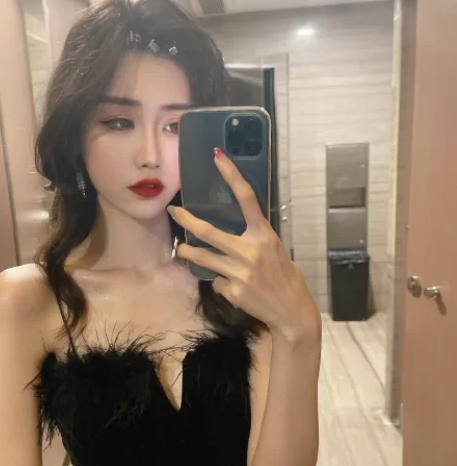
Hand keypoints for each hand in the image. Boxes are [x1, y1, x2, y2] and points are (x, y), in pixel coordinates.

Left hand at [169, 148, 319, 341]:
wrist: (291, 310)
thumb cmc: (284, 275)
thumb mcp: (274, 249)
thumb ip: (253, 238)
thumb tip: (228, 231)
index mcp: (264, 235)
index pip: (247, 198)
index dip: (232, 175)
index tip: (218, 156)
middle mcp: (250, 251)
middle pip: (208, 232)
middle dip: (186, 221)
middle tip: (173, 211)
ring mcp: (239, 273)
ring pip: (202, 258)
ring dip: (187, 253)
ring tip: (181, 250)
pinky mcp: (232, 291)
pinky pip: (216, 281)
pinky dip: (220, 281)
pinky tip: (233, 286)